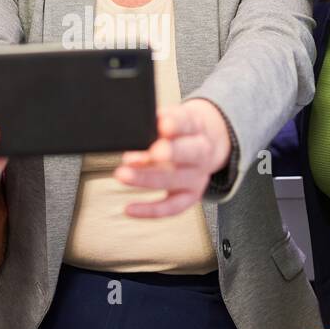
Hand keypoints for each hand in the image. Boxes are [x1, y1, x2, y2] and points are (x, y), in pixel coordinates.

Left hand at [112, 98, 231, 217]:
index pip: (188, 123)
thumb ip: (156, 121)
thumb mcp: (173, 118)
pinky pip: (171, 207)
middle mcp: (201, 153)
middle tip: (153, 152)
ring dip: (146, 179)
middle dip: (171, 153)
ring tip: (123, 175)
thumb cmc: (180, 132)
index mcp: (197, 128)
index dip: (176, 124)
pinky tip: (129, 209)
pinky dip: (149, 210)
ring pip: (174, 181)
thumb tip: (137, 128)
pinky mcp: (190, 196)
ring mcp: (197, 177)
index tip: (164, 124)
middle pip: (190, 152)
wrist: (206, 145)